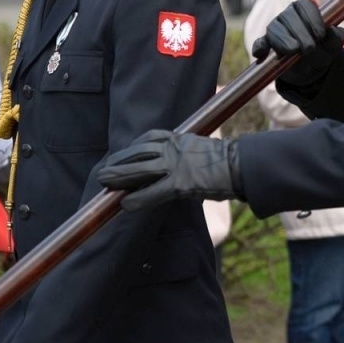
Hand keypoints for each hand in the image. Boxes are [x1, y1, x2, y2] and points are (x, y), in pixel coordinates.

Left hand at [93, 130, 241, 211]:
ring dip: (120, 177)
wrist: (239, 165)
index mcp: (178, 137)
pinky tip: (126, 205)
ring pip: (140, 170)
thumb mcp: (198, 147)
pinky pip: (153, 192)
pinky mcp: (179, 183)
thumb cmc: (222, 160)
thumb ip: (183, 150)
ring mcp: (175, 165)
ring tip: (105, 184)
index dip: (130, 149)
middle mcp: (173, 148)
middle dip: (118, 162)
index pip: (147, 139)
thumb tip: (175, 160)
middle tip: (103, 172)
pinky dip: (138, 199)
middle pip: (138, 153)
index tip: (119, 155)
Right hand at [251, 0, 343, 89]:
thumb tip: (333, 31)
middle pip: (288, 16)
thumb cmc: (322, 51)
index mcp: (304, 10)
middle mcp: (287, 16)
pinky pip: (259, 43)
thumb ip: (336, 39)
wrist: (309, 69)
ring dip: (283, 40)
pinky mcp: (265, 44)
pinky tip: (261, 53)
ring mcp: (274, 29)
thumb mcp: (332, 47)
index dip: (313, 19)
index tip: (320, 35)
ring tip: (293, 50)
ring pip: (273, 28)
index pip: (305, 5)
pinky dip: (260, 47)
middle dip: (300, 32)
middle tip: (309, 48)